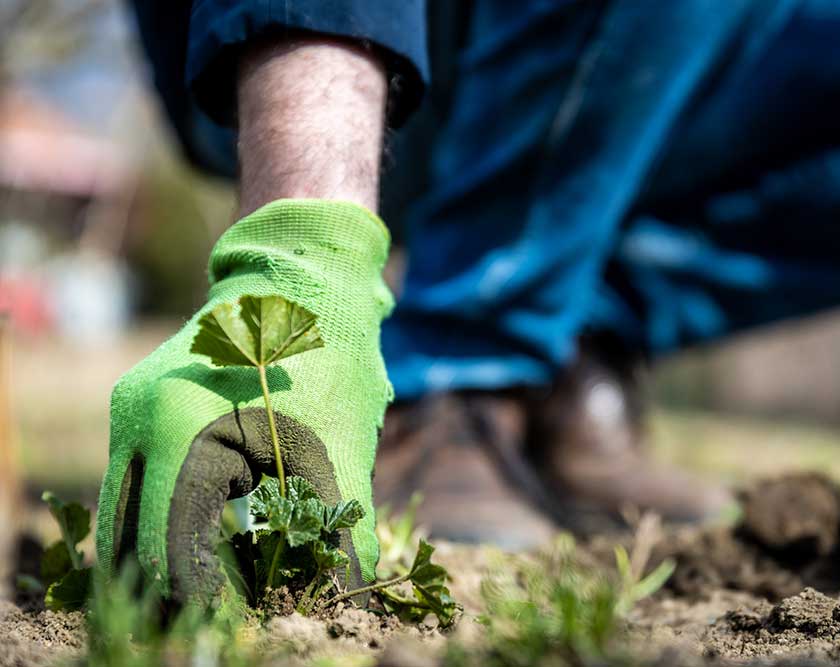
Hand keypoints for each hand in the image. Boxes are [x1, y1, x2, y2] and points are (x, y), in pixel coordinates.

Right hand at [95, 200, 393, 605]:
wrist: (302, 275)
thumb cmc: (327, 357)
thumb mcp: (339, 444)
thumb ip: (338, 521)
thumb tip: (346, 586)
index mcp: (179, 432)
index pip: (168, 543)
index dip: (194, 593)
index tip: (221, 619)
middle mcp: (138, 420)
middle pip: (125, 535)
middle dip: (160, 582)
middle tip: (198, 616)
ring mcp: (131, 408)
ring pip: (119, 508)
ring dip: (149, 552)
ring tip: (191, 590)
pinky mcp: (140, 401)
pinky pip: (132, 476)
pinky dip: (152, 513)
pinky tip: (189, 537)